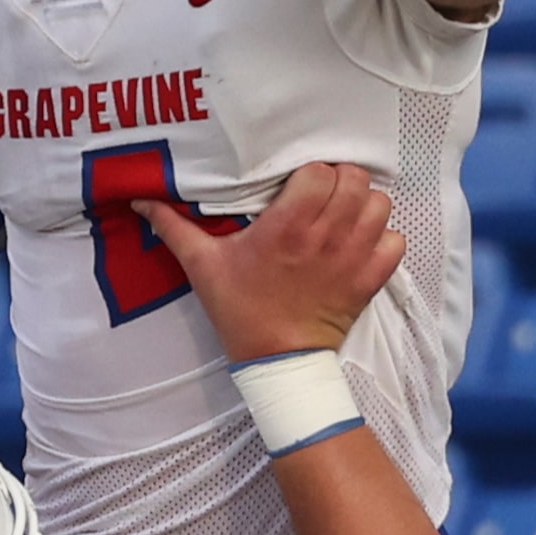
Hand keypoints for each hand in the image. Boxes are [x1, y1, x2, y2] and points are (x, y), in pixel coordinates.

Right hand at [138, 162, 401, 361]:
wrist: (277, 361)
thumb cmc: (240, 309)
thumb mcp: (202, 266)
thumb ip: (174, 227)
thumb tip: (140, 201)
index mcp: (286, 227)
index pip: (319, 173)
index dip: (313, 173)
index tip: (299, 184)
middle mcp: (325, 237)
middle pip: (354, 180)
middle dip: (341, 180)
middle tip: (324, 195)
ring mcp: (353, 258)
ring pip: (379, 205)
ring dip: (364, 204)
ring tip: (345, 214)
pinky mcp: (371, 280)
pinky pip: (395, 241)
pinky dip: (384, 237)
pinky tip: (363, 242)